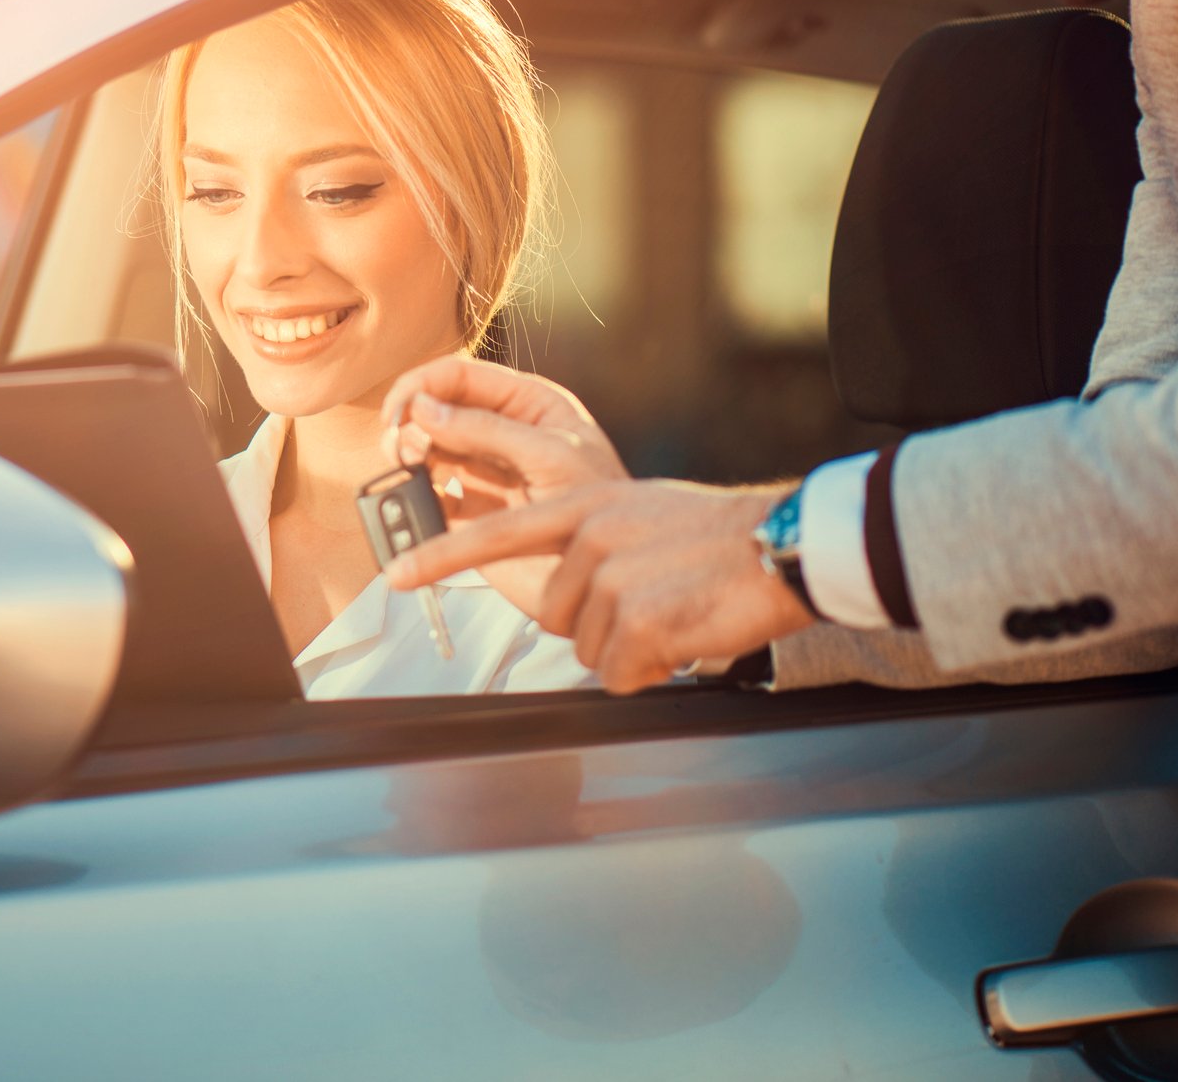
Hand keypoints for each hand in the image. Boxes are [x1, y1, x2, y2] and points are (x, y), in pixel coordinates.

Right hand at [380, 354, 625, 499]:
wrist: (608, 575)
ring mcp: (484, 474)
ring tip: (411, 469)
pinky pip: (429, 498)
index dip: (423, 385)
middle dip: (410, 422)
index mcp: (527, 404)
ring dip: (408, 456)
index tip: (400, 410)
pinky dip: (414, 497)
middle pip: (436, 410)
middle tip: (402, 446)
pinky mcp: (471, 516)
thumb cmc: (602, 506)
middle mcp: (501, 434)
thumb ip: (487, 429)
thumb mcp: (550, 455)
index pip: (462, 377)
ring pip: (427, 452)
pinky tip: (419, 500)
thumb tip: (425, 408)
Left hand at [385, 479, 813, 693]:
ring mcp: (611, 580)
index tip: (394, 578)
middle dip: (600, 626)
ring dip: (631, 650)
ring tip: (678, 613)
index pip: (496, 533)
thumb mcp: (642, 514)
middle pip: (557, 616)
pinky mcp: (636, 621)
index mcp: (586, 505)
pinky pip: (620, 673)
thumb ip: (596, 541)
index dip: (441, 559)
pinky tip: (685, 637)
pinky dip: (651, 670)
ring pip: (590, 650)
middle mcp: (589, 537)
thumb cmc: (722, 539)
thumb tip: (573, 592)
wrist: (784, 545)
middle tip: (656, 603)